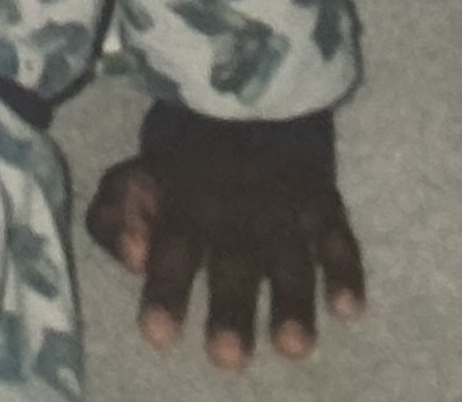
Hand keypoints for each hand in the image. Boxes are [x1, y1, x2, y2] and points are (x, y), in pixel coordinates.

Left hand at [87, 128, 366, 366]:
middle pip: (233, 267)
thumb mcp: (131, 180)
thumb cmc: (181, 165)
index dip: (164, 294)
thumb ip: (113, 219)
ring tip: (292, 347)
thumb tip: (134, 260)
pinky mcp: (323, 205)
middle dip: (230, 312)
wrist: (243, 104)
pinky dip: (346, 274)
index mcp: (182, 209)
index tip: (158, 336)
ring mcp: (283, 211)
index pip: (171, 254)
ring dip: (292, 305)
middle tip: (227, 358)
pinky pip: (339, 241)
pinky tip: (348, 309)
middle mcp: (234, 215)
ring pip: (290, 262)